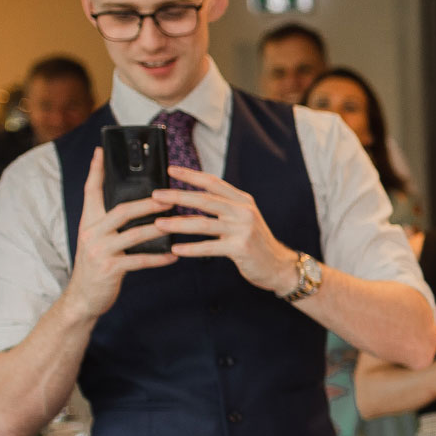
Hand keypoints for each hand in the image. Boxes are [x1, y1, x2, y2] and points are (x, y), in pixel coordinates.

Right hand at [63, 149, 178, 319]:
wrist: (83, 298)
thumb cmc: (98, 266)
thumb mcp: (99, 241)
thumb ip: (111, 224)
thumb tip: (141, 208)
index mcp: (89, 222)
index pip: (91, 190)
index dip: (96, 170)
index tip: (101, 151)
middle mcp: (91, 232)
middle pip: (122, 210)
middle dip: (149, 203)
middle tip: (171, 197)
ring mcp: (98, 250)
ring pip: (134, 234)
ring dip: (160, 229)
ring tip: (179, 224)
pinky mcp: (109, 269)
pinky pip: (139, 260)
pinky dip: (158, 258)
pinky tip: (174, 257)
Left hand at [153, 166, 297, 294]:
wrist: (278, 266)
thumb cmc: (255, 242)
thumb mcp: (243, 218)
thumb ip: (223, 206)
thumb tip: (191, 198)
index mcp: (243, 200)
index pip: (213, 182)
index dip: (191, 175)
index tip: (170, 169)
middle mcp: (244, 212)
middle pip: (205, 200)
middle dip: (177, 196)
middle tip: (156, 196)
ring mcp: (243, 230)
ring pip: (204, 224)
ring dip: (178, 223)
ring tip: (159, 224)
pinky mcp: (240, 249)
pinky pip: (209, 247)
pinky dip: (191, 248)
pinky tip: (176, 249)